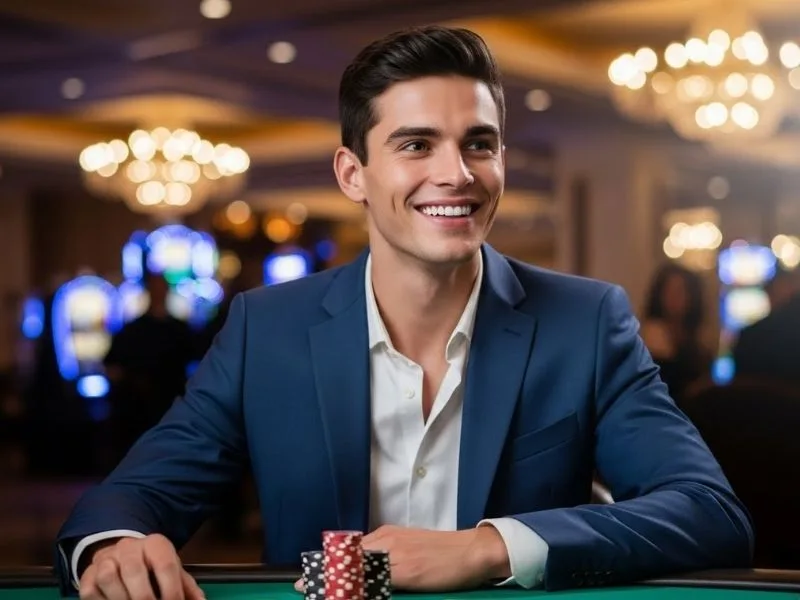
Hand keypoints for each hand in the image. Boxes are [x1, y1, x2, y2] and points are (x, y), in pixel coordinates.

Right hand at [79, 534, 204, 599]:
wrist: (122, 555)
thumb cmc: (152, 567)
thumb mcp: (172, 571)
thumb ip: (187, 588)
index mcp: (155, 544)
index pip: (165, 565)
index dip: (172, 590)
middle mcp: (129, 547)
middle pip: (134, 570)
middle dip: (144, 598)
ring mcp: (106, 559)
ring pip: (108, 576)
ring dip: (121, 599)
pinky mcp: (87, 575)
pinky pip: (90, 591)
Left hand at [294, 525, 509, 592]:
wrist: (472, 551)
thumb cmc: (445, 554)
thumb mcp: (411, 550)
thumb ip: (388, 558)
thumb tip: (368, 572)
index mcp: (387, 535)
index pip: (348, 549)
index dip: (324, 563)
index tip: (305, 576)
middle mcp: (386, 540)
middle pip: (345, 557)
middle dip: (321, 573)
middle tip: (300, 587)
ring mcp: (395, 554)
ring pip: (355, 568)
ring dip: (334, 582)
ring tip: (316, 592)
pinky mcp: (406, 570)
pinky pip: (374, 581)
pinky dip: (358, 589)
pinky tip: (347, 595)